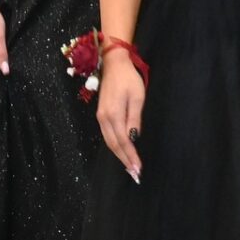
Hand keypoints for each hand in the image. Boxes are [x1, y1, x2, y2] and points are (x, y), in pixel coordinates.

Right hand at [95, 49, 145, 182]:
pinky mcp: (101, 115)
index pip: (123, 141)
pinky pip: (107, 136)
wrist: (113, 64)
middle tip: (135, 175)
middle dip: (124, 160)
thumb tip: (133, 138)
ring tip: (129, 167)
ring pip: (109, 142)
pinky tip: (122, 152)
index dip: (131, 156)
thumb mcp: (137, 97)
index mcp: (113, 115)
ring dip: (119, 156)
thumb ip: (134, 119)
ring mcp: (101, 117)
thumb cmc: (129, 79)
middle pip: (114, 145)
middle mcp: (104, 119)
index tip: (138, 168)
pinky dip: (115, 147)